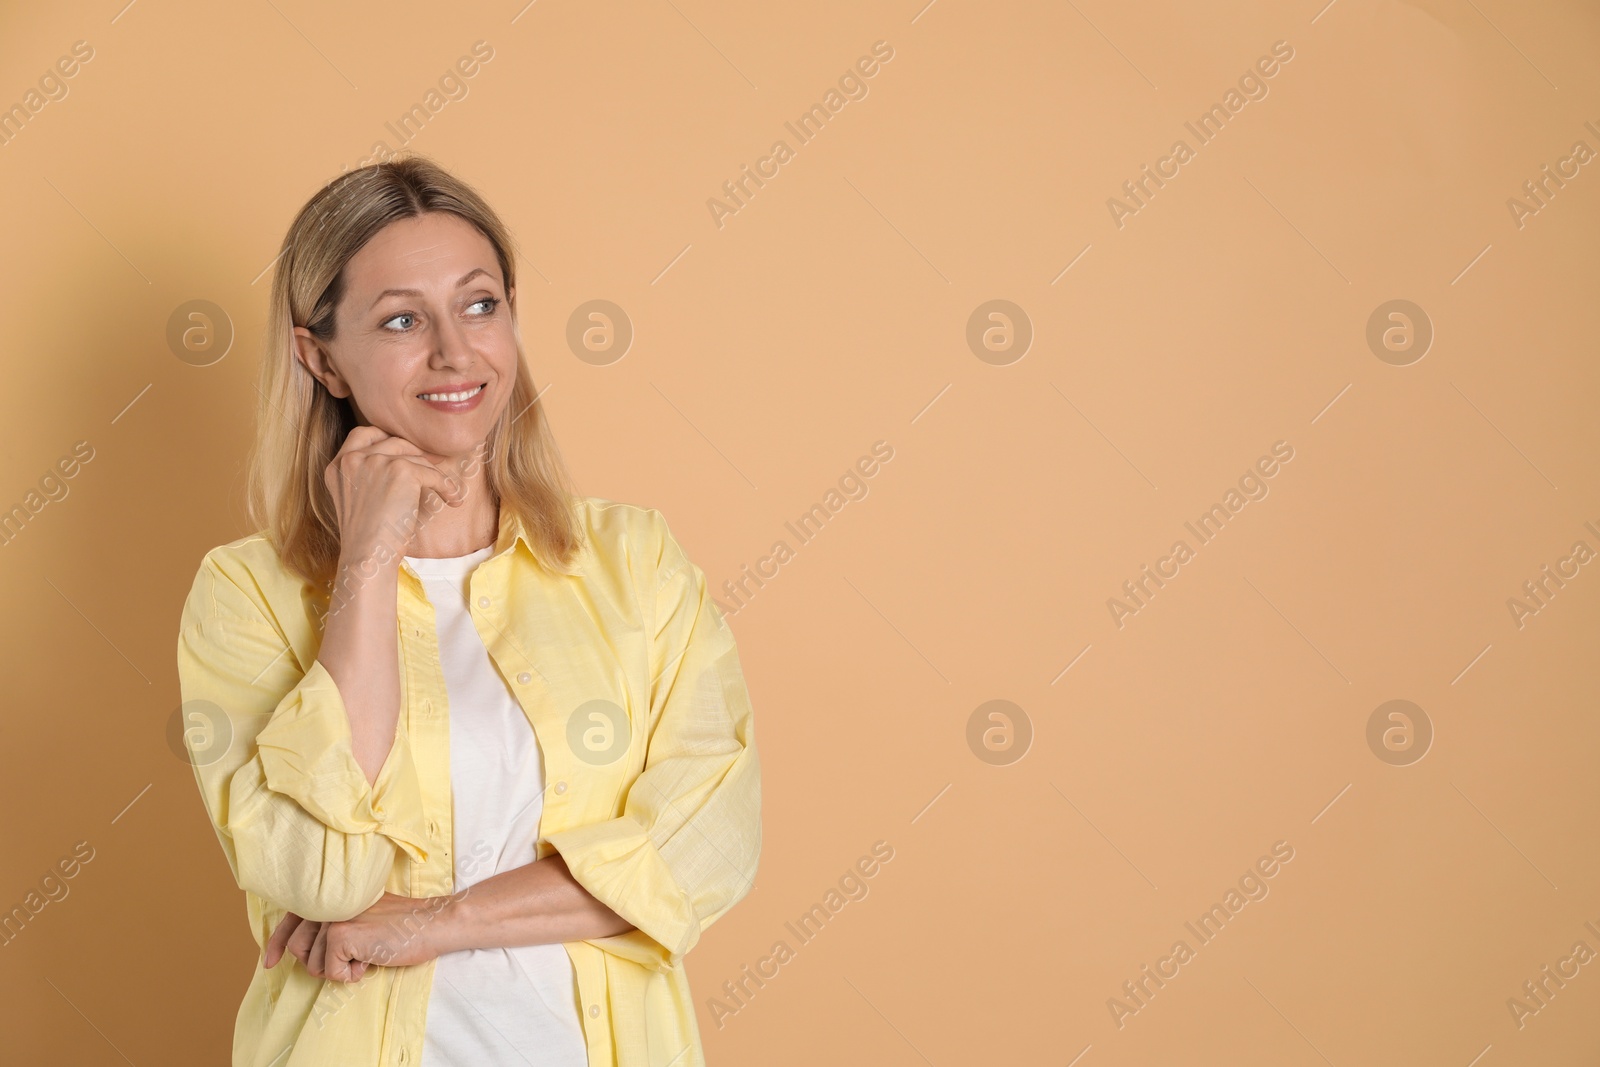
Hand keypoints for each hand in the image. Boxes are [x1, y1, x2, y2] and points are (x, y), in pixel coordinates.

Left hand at [266, 893, 455, 982]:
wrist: (430, 923)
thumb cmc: (402, 924)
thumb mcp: (362, 914)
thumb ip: (336, 920)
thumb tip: (308, 946)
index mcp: (331, 896)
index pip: (291, 919)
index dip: (278, 944)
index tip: (271, 962)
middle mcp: (327, 903)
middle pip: (298, 947)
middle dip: (319, 962)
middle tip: (350, 958)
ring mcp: (332, 918)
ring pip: (312, 964)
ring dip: (338, 969)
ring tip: (366, 955)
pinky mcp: (340, 935)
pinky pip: (331, 973)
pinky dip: (351, 975)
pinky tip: (371, 960)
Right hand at [324, 425, 466, 561]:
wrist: (368, 556)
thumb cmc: (367, 538)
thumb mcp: (355, 499)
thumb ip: (366, 476)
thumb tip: (403, 460)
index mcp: (337, 466)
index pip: (362, 434)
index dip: (386, 438)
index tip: (406, 451)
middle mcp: (353, 459)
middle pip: (393, 441)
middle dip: (416, 453)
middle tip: (434, 465)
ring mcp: (375, 462)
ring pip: (414, 457)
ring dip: (434, 473)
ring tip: (447, 490)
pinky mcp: (400, 470)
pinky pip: (432, 473)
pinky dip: (447, 486)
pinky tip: (453, 499)